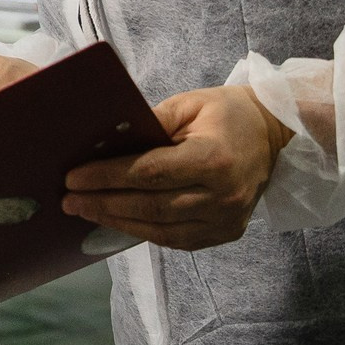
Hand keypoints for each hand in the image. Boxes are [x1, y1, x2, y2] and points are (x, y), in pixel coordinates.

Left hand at [61, 86, 292, 251]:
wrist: (276, 134)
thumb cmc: (227, 113)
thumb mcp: (189, 104)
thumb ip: (149, 122)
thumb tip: (104, 141)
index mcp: (213, 159)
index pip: (149, 173)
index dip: (108, 177)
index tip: (73, 178)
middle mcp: (222, 196)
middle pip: (151, 206)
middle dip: (104, 203)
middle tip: (68, 200)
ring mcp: (226, 220)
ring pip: (161, 230)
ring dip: (118, 222)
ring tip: (85, 212)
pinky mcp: (227, 233)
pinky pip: (177, 240)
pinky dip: (144, 232)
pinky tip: (118, 222)